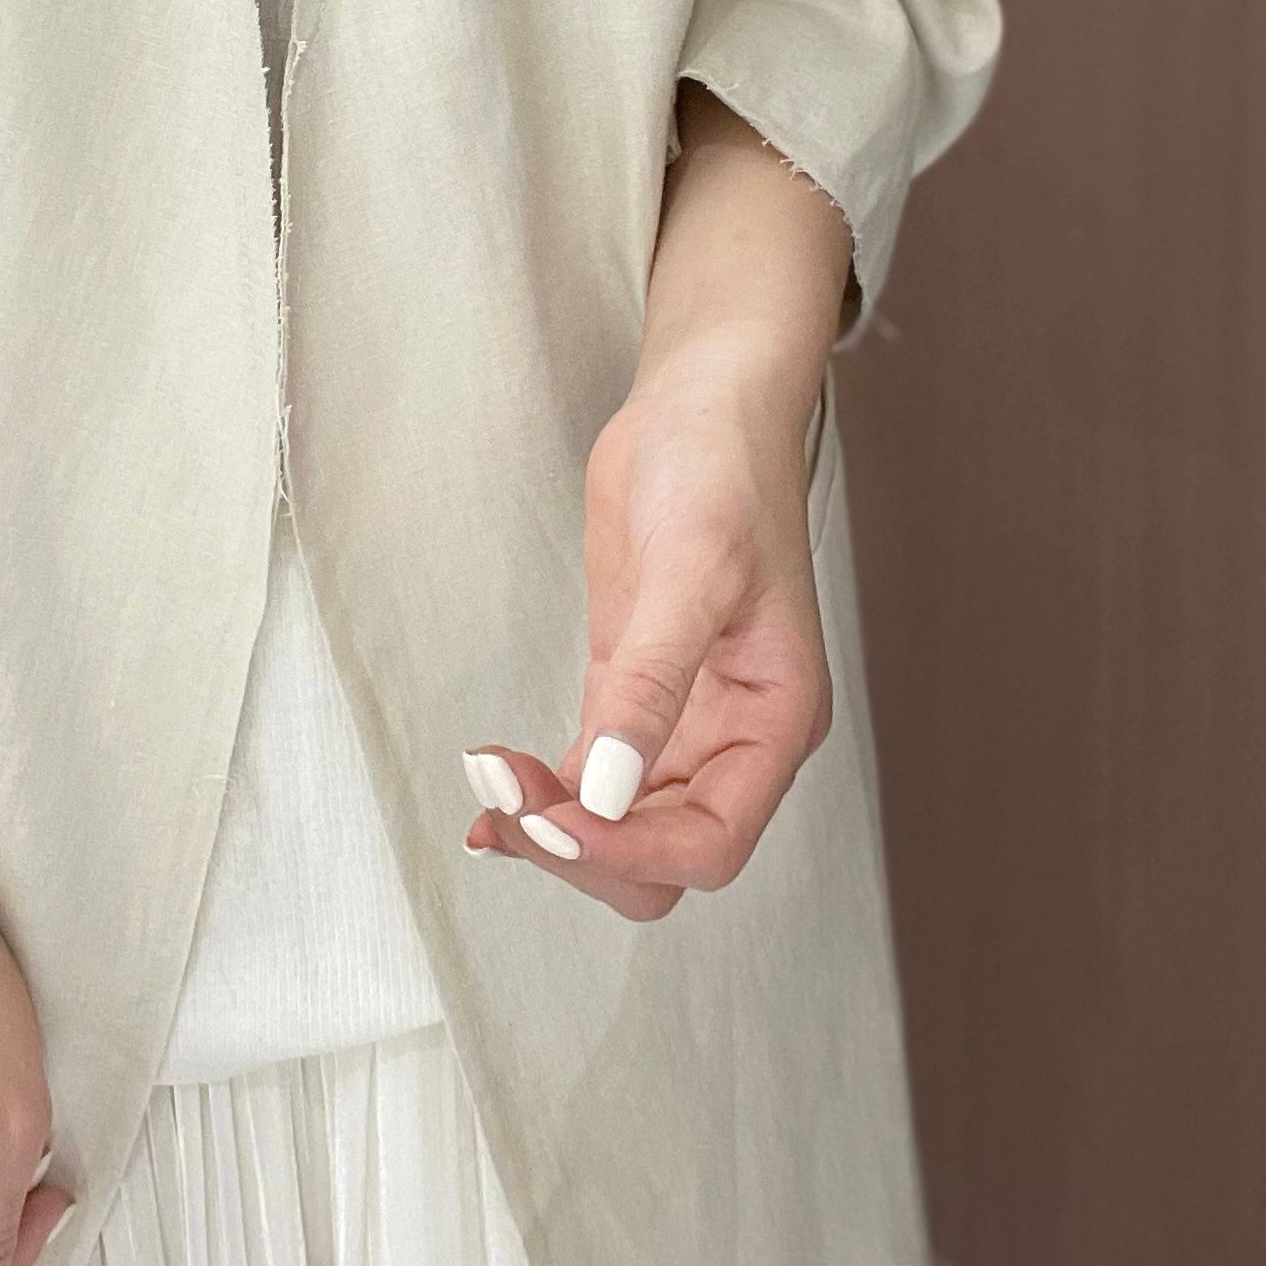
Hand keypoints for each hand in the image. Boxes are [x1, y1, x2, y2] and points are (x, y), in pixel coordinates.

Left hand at [464, 328, 831, 920]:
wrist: (699, 410)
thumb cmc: (723, 472)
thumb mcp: (688, 573)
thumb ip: (651, 686)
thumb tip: (609, 787)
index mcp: (775, 719)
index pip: (712, 841)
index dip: (632, 847)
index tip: (559, 817)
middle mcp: (733, 737)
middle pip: (662, 856)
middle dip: (584, 848)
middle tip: (512, 805)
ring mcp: (679, 724)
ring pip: (618, 829)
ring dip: (552, 827)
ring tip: (489, 786)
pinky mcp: (629, 697)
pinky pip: (589, 784)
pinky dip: (543, 802)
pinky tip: (494, 801)